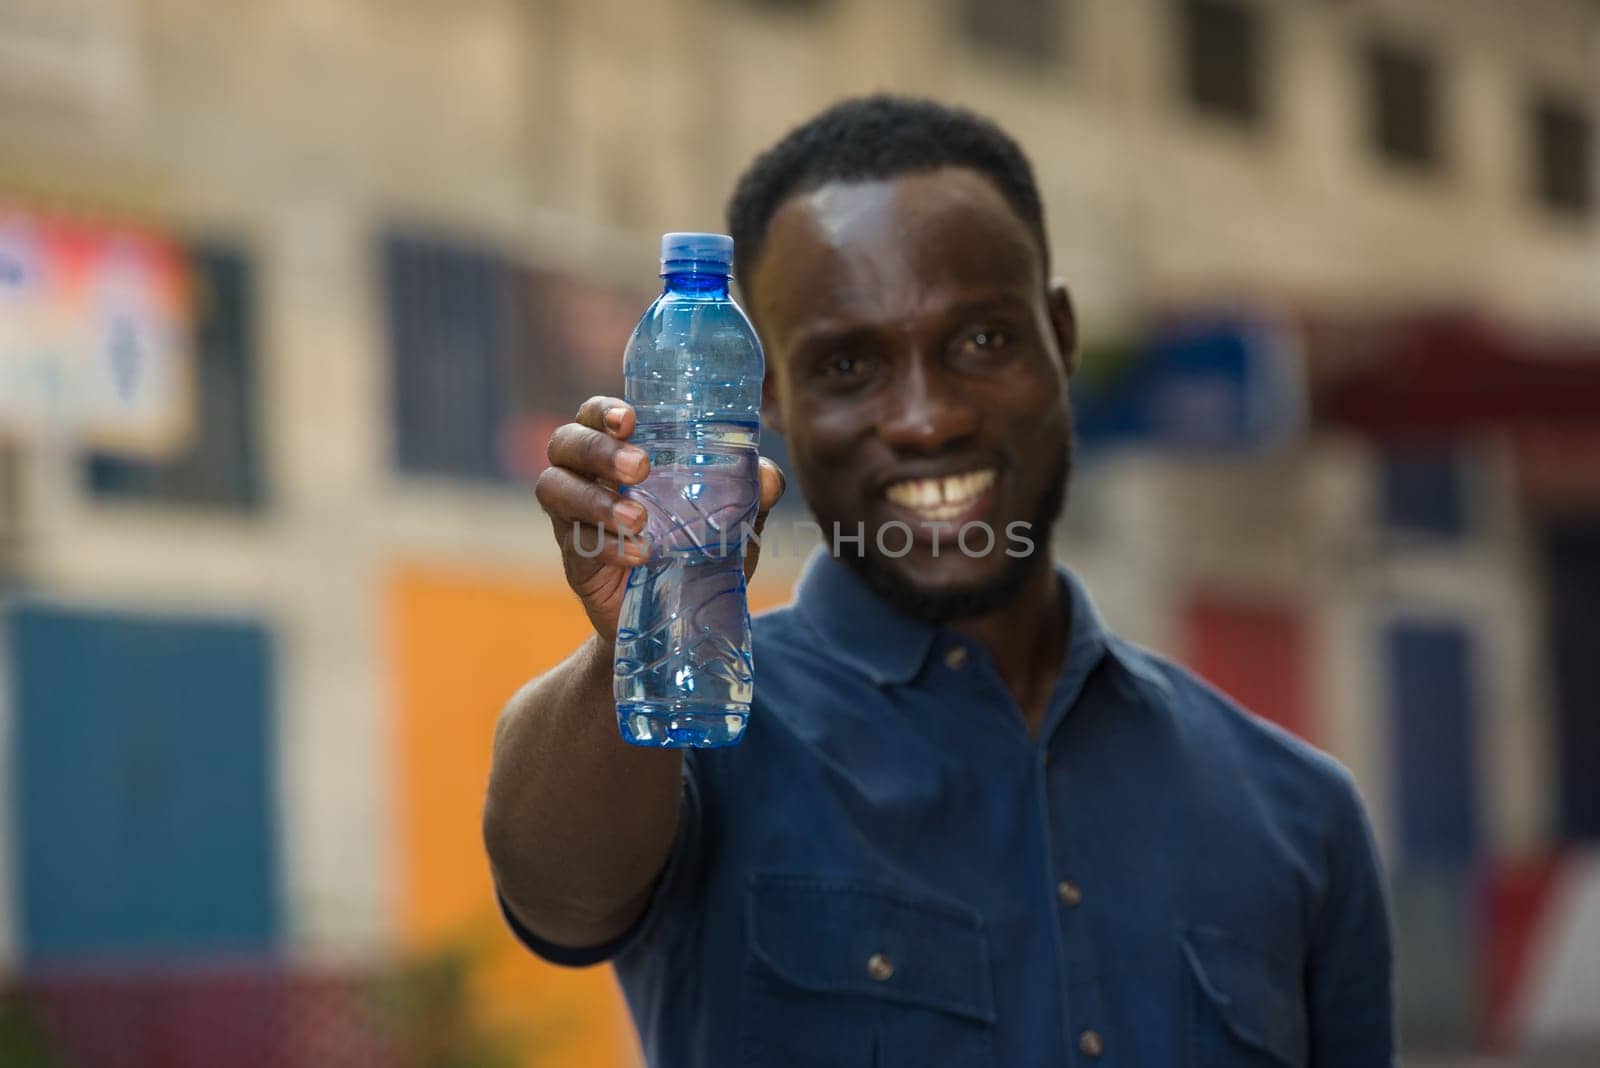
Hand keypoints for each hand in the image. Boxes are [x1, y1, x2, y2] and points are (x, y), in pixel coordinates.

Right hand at [537, 396, 785, 640]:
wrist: (678, 620)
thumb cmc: (699, 550)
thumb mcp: (732, 522)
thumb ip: (751, 495)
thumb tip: (768, 476)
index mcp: (619, 451)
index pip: (594, 415)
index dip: (603, 411)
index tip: (630, 419)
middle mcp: (587, 476)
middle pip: (565, 444)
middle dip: (599, 450)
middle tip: (640, 469)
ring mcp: (573, 517)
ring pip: (554, 489)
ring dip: (595, 500)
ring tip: (638, 520)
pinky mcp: (574, 560)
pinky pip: (574, 543)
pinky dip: (606, 546)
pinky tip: (639, 556)